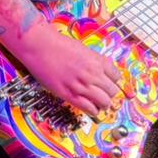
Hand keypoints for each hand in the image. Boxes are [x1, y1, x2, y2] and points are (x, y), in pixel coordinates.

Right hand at [11, 22, 125, 117]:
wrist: (40, 47)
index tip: (109, 83)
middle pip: (112, 91)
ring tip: (100, 105)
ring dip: (104, 105)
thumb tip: (101, 71)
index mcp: (98, 61)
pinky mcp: (69, 94)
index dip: (113, 81)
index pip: (116, 76)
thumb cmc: (59, 45)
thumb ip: (94, 62)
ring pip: (104, 102)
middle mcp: (93, 74)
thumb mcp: (84, 50)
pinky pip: (89, 108)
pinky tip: (91, 110)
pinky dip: (93, 111)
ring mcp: (82, 85)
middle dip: (109, 94)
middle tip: (105, 95)